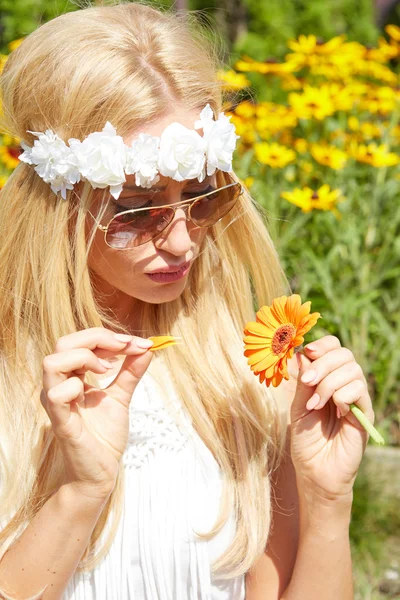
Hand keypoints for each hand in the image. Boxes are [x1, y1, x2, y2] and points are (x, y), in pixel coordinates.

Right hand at [40, 327, 153, 499]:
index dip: (108, 336)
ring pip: (52, 362)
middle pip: (63, 343)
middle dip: (97, 338)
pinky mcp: (60, 422)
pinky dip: (76, 385)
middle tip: (124, 348)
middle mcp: (59, 385)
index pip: (80, 341)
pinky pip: (56, 394)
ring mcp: (57, 403)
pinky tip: (92, 391)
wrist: (102, 472)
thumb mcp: (122, 396)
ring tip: (107, 368)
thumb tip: (148, 347)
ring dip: (84, 357)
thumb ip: (131, 372)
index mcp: (72, 376)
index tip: (138, 343)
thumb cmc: (105, 436)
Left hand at [288, 335, 373, 500]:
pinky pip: (358, 389)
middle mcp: (345, 385)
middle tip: (308, 383)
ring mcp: (357, 398)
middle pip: (343, 354)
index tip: (307, 351)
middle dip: (322, 364)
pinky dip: (341, 396)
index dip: (323, 345)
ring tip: (316, 405)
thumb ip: (303, 382)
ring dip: (328, 383)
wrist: (314, 471)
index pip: (334, 348)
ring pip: (351, 370)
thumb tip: (303, 353)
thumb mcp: (298, 406)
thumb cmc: (305, 440)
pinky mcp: (365, 413)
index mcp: (328, 379)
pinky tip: (334, 412)